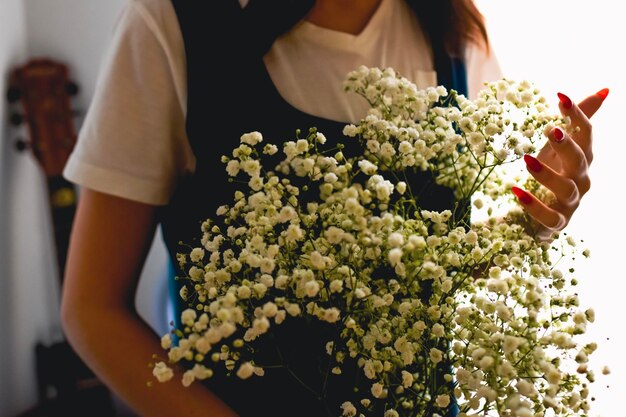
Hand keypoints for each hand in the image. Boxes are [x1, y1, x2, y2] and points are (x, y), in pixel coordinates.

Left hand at [511, 88, 608, 240]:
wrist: (539, 218)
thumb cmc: (551, 175)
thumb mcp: (557, 148)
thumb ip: (576, 122)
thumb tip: (605, 90)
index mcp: (582, 159)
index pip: (586, 134)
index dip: (576, 115)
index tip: (560, 96)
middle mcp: (582, 180)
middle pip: (581, 160)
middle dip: (567, 145)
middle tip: (549, 129)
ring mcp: (571, 203)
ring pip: (566, 189)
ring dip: (547, 174)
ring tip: (526, 160)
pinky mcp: (557, 223)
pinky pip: (548, 215)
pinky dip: (533, 204)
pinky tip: (516, 191)